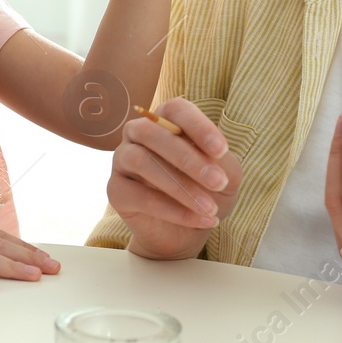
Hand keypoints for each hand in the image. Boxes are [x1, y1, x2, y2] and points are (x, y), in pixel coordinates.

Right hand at [107, 97, 242, 260]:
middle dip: (187, 158)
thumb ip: (222, 163)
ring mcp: (122, 160)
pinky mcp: (116, 190)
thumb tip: (213, 158)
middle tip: (218, 182)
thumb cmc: (206, 192)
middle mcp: (138, 134)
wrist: (185, 232)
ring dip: (179, 186)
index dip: (197, 126)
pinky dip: (172, 210)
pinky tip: (199, 219)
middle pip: (151, 132)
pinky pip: (138, 195)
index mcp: (166, 122)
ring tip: (209, 207)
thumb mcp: (226, 177)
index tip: (221, 150)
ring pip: (140, 160)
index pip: (175, 110)